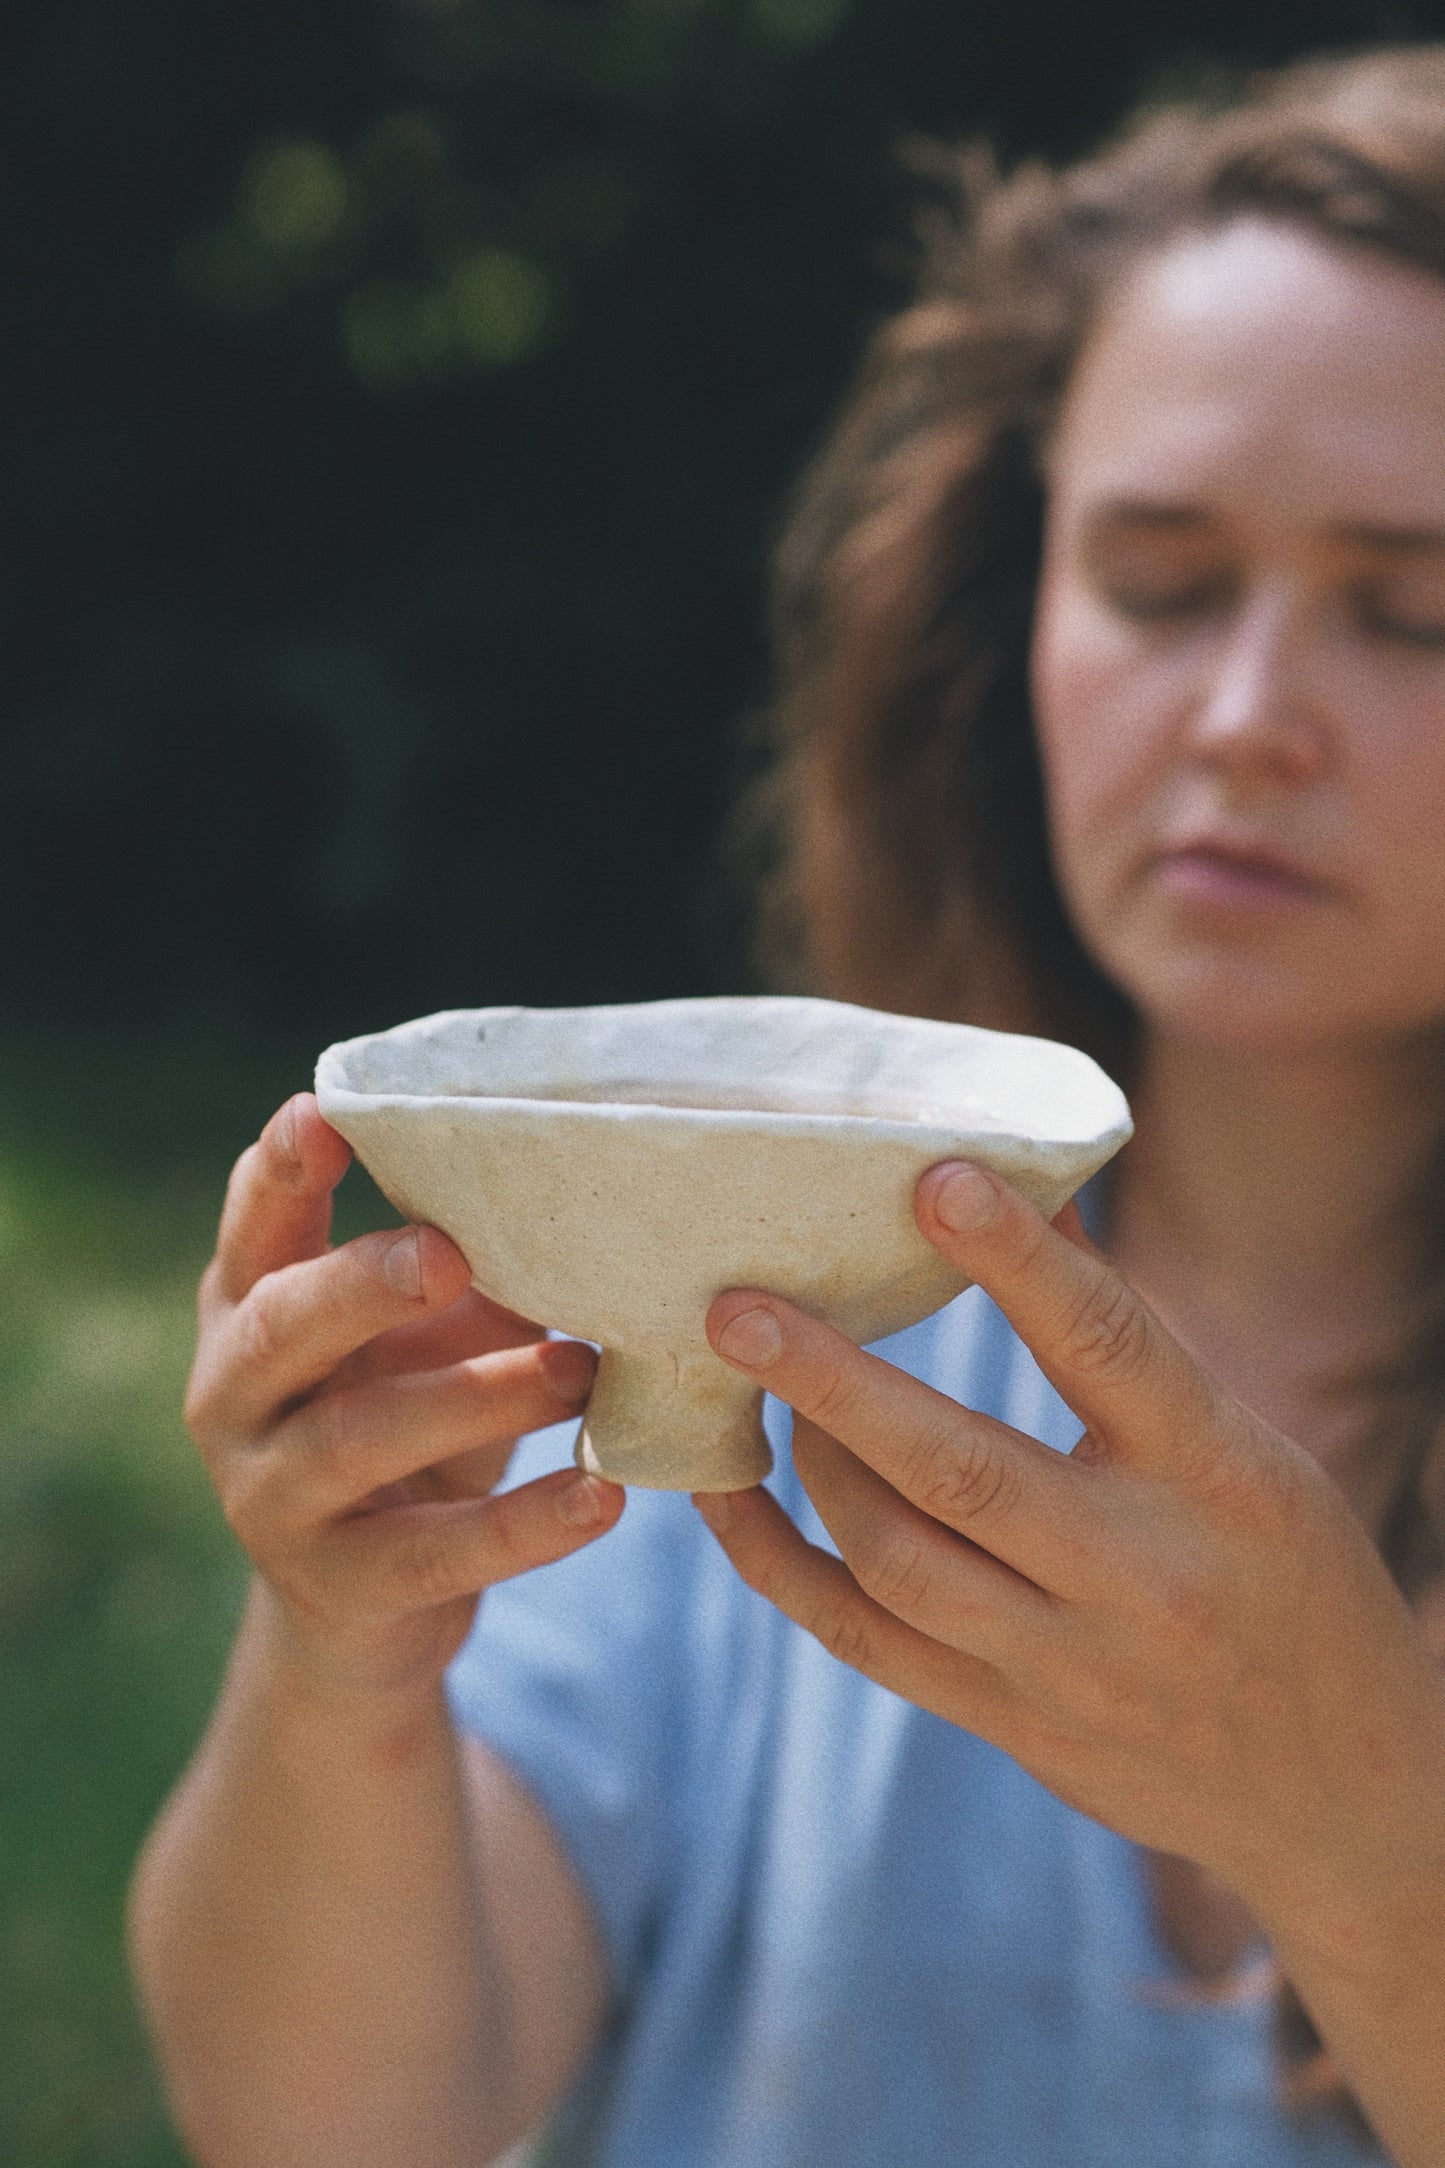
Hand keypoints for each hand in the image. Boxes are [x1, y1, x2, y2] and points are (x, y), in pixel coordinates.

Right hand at [185, 1094, 622, 1697]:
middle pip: (285, 1325)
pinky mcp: (337, 1586)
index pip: (253, 1225)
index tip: (323, 1113)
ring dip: (481, 1396)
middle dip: (366, 1283)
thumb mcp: (423, 1343)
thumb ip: (466, 1282)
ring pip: (362, 1437)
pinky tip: (602, 1495)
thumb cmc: (404, 1427)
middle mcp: (235, 1397)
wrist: (363, 1611)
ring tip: (579, 1371)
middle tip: (452, 1253)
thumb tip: (584, 1208)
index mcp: (249, 1309)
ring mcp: (272, 1497)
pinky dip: (525, 1525)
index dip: (280, 1169)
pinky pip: (435, 1551)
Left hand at [694, 1161, 1444, 1923]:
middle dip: (833, 1383)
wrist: (1340, 1792)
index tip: (936, 1178)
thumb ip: (1129, 1340)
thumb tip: (1033, 1191)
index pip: (1107, 1345)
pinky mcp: (1011, 1723)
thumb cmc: (1289, 1576)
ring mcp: (1067, 1664)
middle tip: (736, 1307)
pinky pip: (865, 1641)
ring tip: (754, 1376)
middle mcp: (1139, 1574)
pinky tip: (729, 1497)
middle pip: (958, 1470)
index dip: (1020, 1260)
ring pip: (895, 1559)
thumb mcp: (1245, 1448)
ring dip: (810, 1458)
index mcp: (1218, 1477)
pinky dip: (780, 1565)